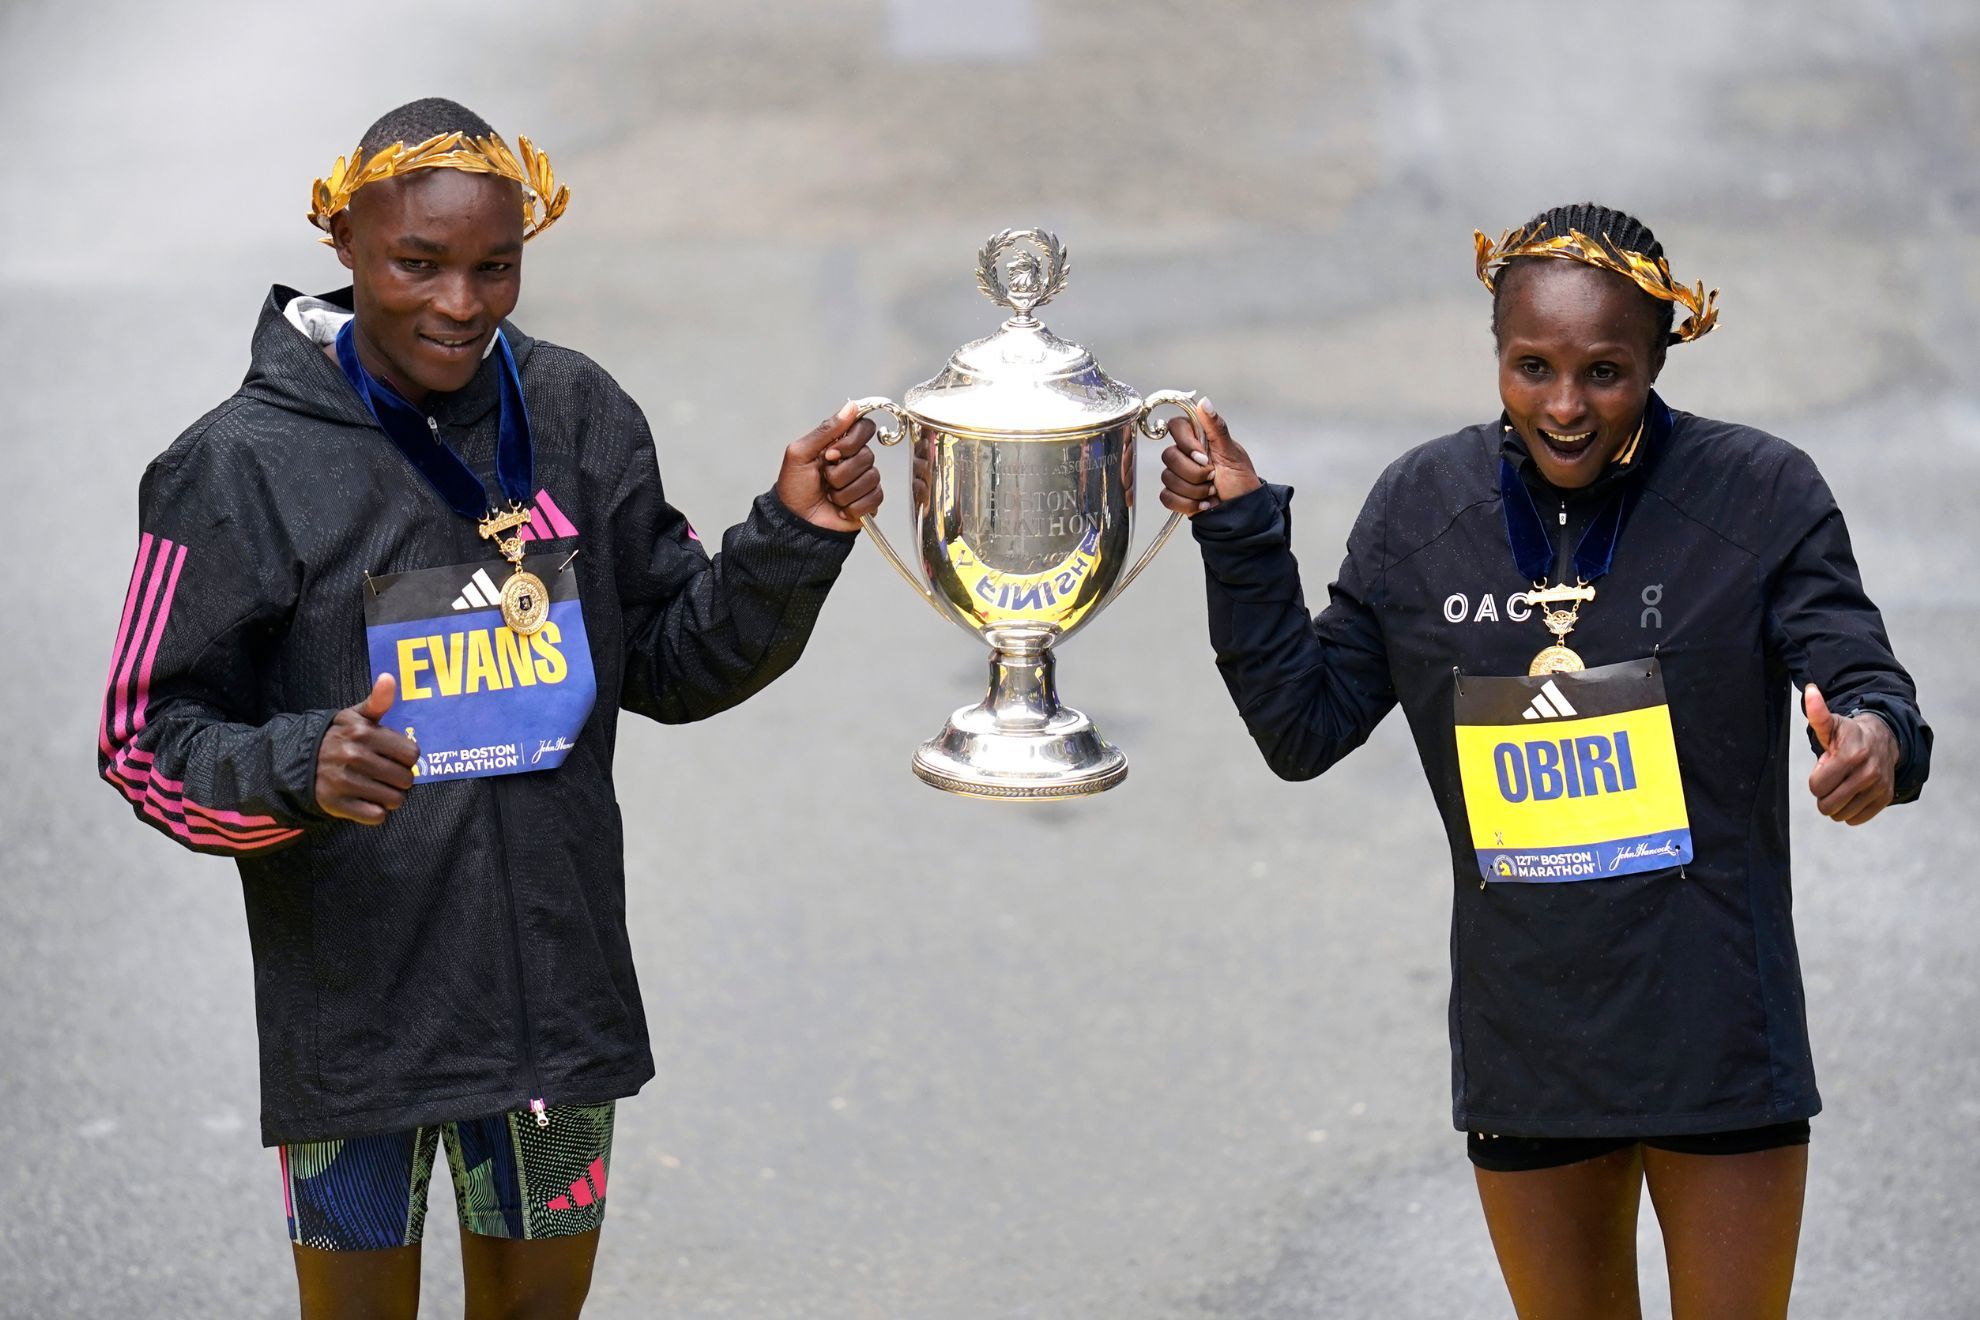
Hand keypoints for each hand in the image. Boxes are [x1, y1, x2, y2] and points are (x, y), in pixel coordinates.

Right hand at [316, 674, 418, 825]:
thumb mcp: (355, 716)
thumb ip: (378, 701)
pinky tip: (367, 801)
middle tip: (386, 775)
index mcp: (362, 732)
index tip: (395, 756)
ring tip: (377, 788)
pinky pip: (376, 816)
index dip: (407, 757)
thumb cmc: (338, 738)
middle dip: (400, 779)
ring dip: (390, 797)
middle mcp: (353, 755)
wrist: (296, 762)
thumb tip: (389, 677)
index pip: (412, 754)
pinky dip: (376, 812)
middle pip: (406, 779)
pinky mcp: (335, 804)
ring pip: (394, 799)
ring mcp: (343, 781)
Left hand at [776, 403, 881, 532]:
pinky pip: (874, 498)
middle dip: (840, 472)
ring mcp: (863, 481)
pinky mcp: (869, 502)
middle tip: (824, 479)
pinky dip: (853, 506)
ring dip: (844, 491)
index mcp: (839, 444)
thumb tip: (851, 406)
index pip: (864, 428)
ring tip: (830, 496)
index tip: (830, 453)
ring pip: (871, 478)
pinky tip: (840, 509)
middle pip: (867, 455)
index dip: (850, 441)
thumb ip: (826, 429)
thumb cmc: (793, 488)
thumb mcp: (800, 453)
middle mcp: (854, 460)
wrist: (795, 523)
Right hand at [1157, 398, 1262, 515]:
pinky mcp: (1175, 495)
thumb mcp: (1232, 453)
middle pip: (1168, 456)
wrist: (1242, 511)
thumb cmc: (1241, 480)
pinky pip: (1167, 497)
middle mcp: (1185, 454)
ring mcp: (1178, 475)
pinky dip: (1188, 503)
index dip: (1186, 443)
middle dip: (1195, 473)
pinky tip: (1203, 504)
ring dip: (1195, 490)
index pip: (1175, 426)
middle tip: (1213, 477)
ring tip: (1212, 492)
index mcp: (1198, 439)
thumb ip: (1216, 428)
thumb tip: (1205, 402)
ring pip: (1167, 478)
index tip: (1204, 456)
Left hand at [1805, 683, 1898, 825]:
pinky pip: (1856, 819)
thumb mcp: (1832, 725)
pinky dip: (1850, 811)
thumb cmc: (1848, 735)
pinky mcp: (1885, 798)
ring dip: (1836, 802)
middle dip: (1824, 793)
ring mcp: (1879, 787)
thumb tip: (1810, 690)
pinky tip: (1853, 793)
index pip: (1817, 787)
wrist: (1883, 740)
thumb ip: (1818, 714)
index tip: (1826, 765)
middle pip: (1827, 805)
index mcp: (1852, 756)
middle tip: (1834, 777)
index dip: (1817, 779)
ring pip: (1840, 814)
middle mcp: (1869, 773)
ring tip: (1844, 783)